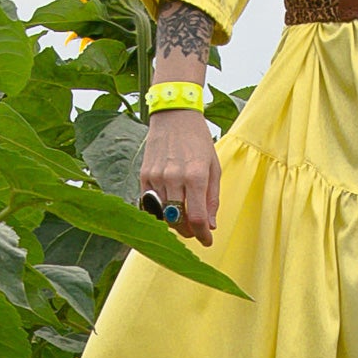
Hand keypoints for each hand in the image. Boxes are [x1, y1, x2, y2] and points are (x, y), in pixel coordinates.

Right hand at [138, 109, 220, 245]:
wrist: (174, 116)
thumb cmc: (198, 140)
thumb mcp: (213, 167)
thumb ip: (212, 198)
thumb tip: (209, 225)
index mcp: (196, 176)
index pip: (197, 218)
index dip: (203, 235)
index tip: (207, 240)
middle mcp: (174, 178)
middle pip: (178, 221)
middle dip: (189, 231)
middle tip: (196, 229)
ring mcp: (156, 177)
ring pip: (163, 215)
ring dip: (174, 222)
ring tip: (183, 217)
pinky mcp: (144, 175)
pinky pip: (149, 204)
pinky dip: (160, 211)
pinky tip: (169, 207)